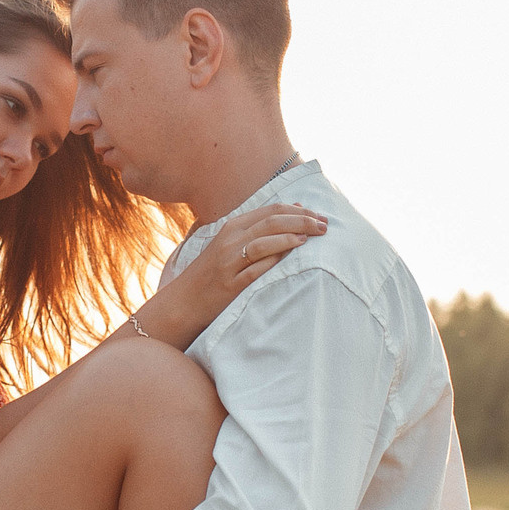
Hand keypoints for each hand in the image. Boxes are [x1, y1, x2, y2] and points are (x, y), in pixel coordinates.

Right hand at [135, 202, 325, 346]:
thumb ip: (261, 226)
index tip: (321, 216)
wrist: (183, 302)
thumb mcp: (232, 243)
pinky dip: (275, 259)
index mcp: (232, 227)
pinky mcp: (230, 284)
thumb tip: (297, 207)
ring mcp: (229, 262)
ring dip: (291, 236)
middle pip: (272, 222)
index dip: (300, 211)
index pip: (272, 210)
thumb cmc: (213, 273)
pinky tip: (292, 256)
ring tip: (313, 236)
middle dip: (303, 220)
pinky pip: (256, 268)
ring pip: (264, 240)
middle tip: (325, 226)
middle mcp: (230, 240)